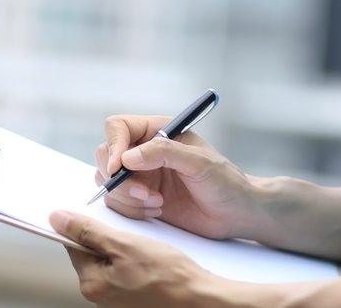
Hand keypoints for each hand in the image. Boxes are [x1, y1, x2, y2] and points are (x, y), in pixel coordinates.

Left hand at [50, 210, 222, 306]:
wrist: (199, 298)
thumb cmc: (168, 275)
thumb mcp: (125, 244)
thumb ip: (89, 231)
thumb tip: (58, 220)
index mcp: (92, 284)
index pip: (74, 245)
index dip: (85, 225)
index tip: (97, 214)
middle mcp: (100, 296)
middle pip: (93, 254)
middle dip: (109, 237)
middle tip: (130, 230)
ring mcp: (116, 300)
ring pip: (112, 262)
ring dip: (124, 248)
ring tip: (145, 246)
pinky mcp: (133, 299)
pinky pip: (126, 272)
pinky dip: (135, 260)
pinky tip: (151, 257)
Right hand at [94, 115, 264, 239]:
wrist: (234, 213)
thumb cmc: (224, 182)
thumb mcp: (199, 162)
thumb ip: (165, 153)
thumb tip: (128, 157)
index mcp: (159, 131)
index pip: (118, 127)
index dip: (114, 145)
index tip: (120, 168)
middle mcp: (145, 151)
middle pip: (106, 155)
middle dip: (120, 179)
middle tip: (146, 193)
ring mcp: (140, 175)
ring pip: (108, 182)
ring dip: (128, 197)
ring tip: (158, 203)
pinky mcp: (140, 199)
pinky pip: (117, 203)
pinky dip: (132, 210)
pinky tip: (158, 211)